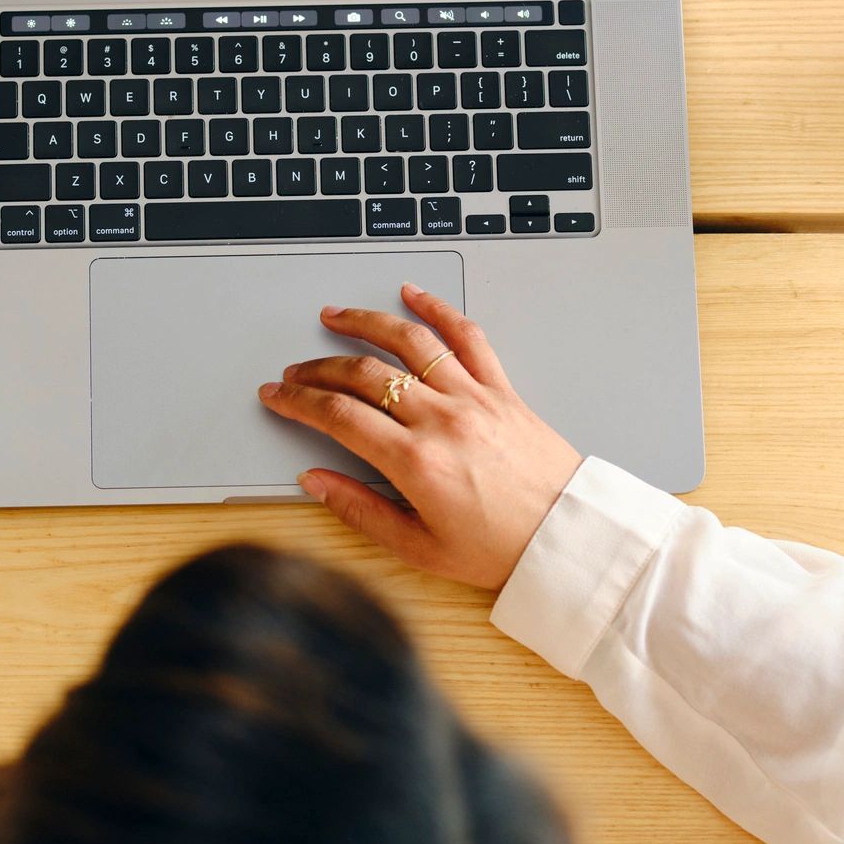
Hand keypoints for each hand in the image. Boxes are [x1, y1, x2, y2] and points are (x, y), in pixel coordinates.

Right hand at [259, 283, 580, 589]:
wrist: (567, 537)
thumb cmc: (502, 549)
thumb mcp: (420, 549)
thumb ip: (360, 511)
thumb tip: (315, 481)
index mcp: (416, 462)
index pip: (338, 416)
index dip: (297, 402)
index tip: (276, 395)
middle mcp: (442, 419)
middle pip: (363, 374)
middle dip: (318, 368)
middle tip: (295, 372)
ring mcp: (473, 397)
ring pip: (408, 341)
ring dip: (364, 323)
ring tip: (335, 317)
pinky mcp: (501, 389)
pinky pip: (466, 336)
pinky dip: (437, 308)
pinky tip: (413, 294)